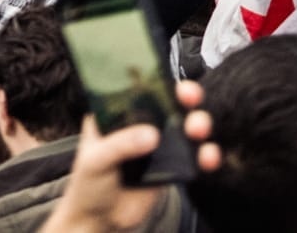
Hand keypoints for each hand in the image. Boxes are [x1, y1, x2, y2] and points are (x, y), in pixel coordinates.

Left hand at [41, 81, 218, 232]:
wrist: (99, 221)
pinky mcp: (171, 167)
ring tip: (198, 129)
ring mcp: (157, 144)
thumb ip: (121, 145)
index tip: (167, 78)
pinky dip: (204, 154)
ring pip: (185, 126)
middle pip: (168, 102)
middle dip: (185, 95)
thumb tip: (152, 136)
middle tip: (190, 97)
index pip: (138, 88)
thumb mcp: (95, 160)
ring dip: (198, 122)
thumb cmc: (88, 185)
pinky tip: (208, 157)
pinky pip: (192, 156)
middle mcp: (140, 123)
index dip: (155, 79)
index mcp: (116, 114)